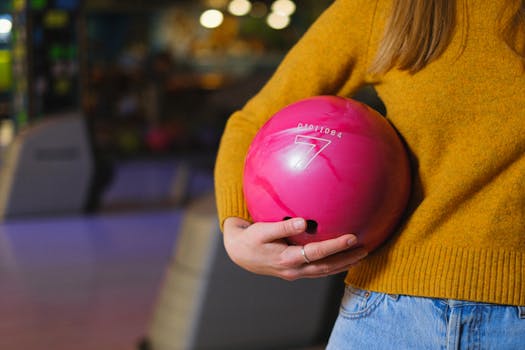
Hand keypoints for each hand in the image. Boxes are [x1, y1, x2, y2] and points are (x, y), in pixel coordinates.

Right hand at [222, 216, 367, 280]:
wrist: (238, 252)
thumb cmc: (250, 238)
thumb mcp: (262, 231)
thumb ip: (283, 227)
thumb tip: (302, 222)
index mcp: (287, 259)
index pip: (317, 253)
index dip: (336, 246)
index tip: (352, 237)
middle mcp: (293, 270)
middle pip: (326, 267)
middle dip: (346, 259)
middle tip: (365, 250)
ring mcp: (294, 274)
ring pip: (324, 272)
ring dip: (343, 265)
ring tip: (360, 256)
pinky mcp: (294, 272)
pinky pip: (317, 270)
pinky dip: (332, 266)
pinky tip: (342, 260)